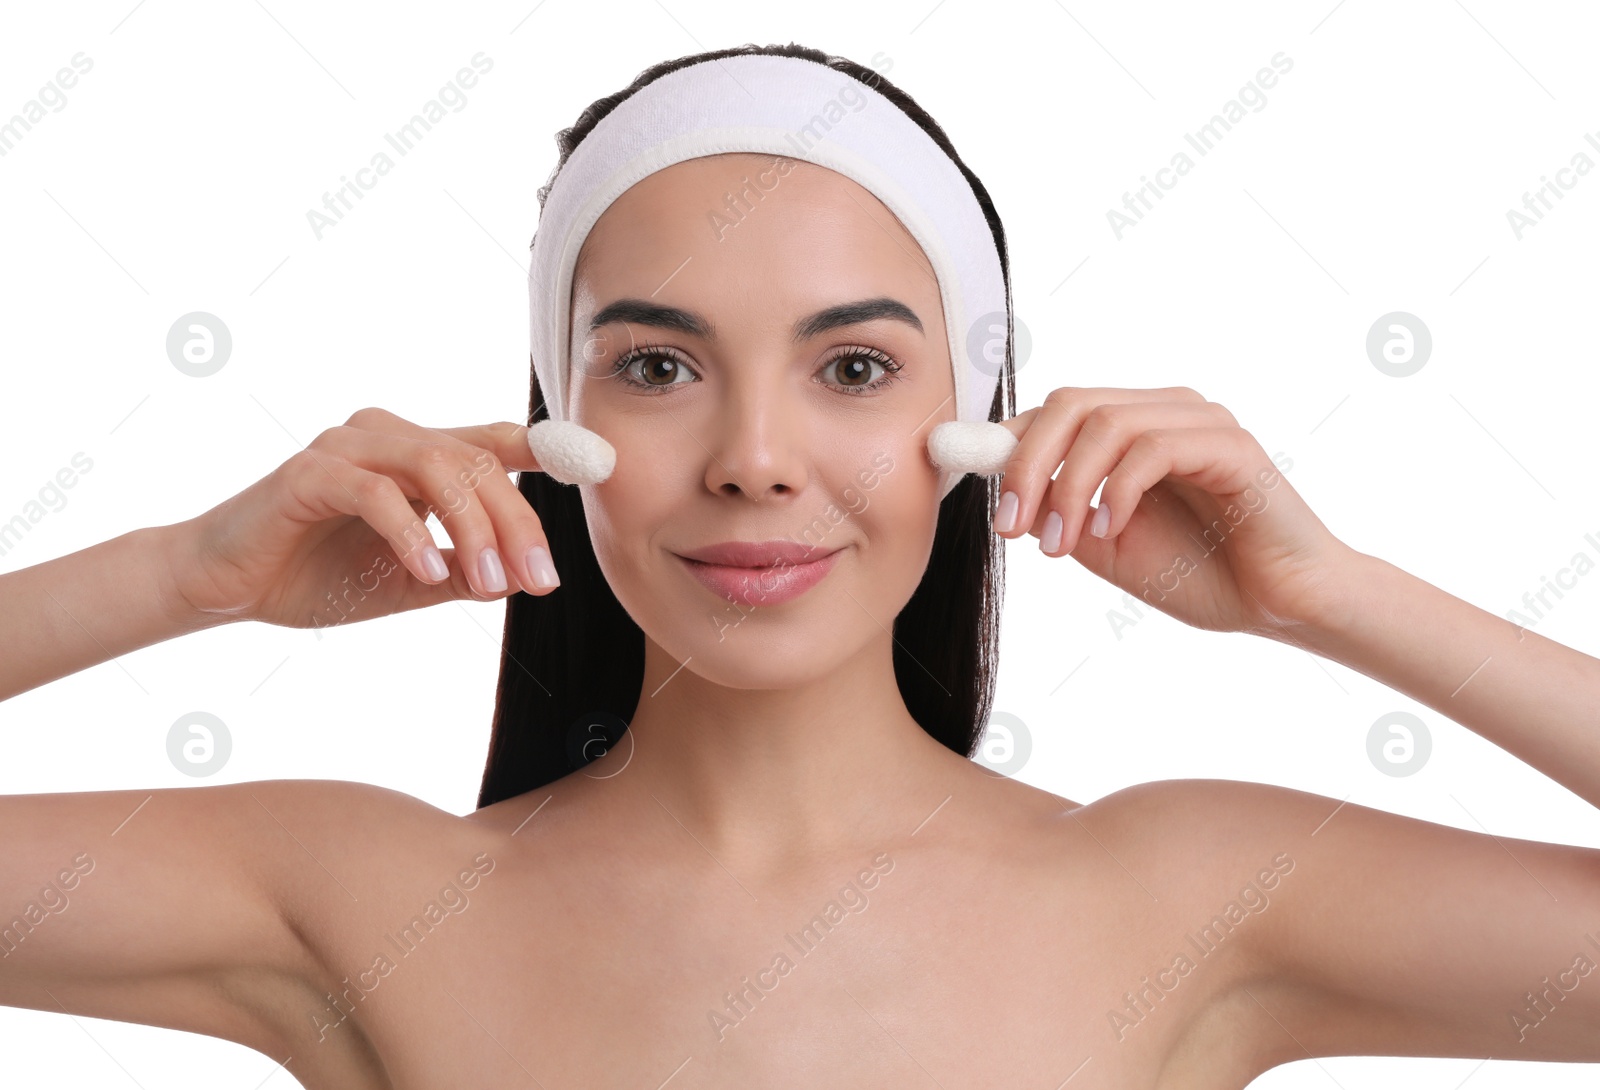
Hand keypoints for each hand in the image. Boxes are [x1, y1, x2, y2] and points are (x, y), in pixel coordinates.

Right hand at [165, 407, 559, 628]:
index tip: (600, 469)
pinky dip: (411, 533)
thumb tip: (521, 578)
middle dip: (518, 522)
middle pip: (476, 460)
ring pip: (436, 466)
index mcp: (417, 454)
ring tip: (493, 582)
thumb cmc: (319, 574)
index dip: (548, 450)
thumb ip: (465, 574)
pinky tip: (429, 572)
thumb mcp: (412, 582)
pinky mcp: (308, 472)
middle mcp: (387, 436)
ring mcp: (347, 447)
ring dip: (474, 528)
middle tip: (540, 579)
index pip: (494, 442)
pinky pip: (376, 492)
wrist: (228, 587)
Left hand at [992, 386, 1363, 637]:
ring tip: (1062, 546)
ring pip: (1106, 422)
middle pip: (1070, 403)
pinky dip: (1117, 491)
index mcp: (1134, 428)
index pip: (1055, 412)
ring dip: (1068, 488)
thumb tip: (1006, 490)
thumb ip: (1060, 512)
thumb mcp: (1107, 547)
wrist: (1282, 606)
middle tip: (1010, 527)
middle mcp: (1165, 411)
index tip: (990, 508)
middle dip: (1026, 465)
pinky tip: (1110, 532)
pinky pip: (1154, 448)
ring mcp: (1200, 422)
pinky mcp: (1231, 446)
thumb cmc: (1202, 574)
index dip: (1008, 448)